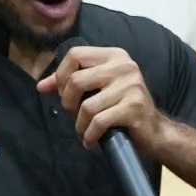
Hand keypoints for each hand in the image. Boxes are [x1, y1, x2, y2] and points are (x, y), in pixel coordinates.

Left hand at [36, 43, 158, 156]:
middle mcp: (124, 66)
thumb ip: (69, 84)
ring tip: (83, 132)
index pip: (75, 54)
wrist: (154, 131)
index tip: (63, 94)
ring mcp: (131, 85)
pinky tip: (90, 141)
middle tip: (73, 116)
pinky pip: (99, 121)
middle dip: (68, 103)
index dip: (61, 75)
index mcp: (114, 56)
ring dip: (79, 125)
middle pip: (76, 80)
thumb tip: (41, 86)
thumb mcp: (97, 90)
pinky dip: (89, 135)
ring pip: (86, 106)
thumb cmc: (122, 108)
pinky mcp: (134, 107)